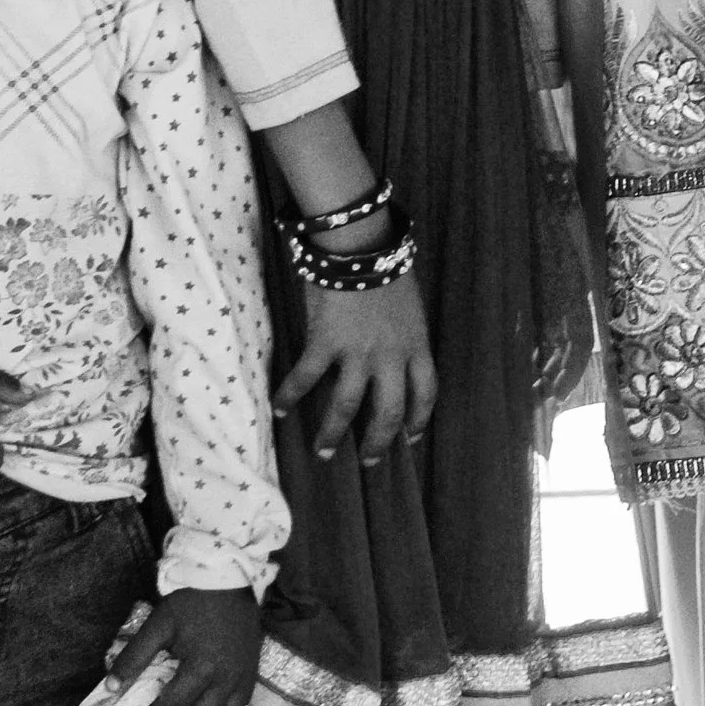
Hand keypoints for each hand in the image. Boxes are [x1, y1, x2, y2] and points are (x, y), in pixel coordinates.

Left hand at [105, 585, 261, 705]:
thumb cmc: (192, 601)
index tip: (142, 699)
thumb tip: (110, 688)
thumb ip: (134, 656)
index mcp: (202, 665)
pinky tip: (205, 703)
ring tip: (182, 702)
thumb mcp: (159, 623)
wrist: (230, 580)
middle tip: (162, 700)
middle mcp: (225, 678)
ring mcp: (241, 679)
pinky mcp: (250, 677)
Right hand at [273, 268, 438, 468]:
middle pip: (388, 411)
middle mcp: (390, 356)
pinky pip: (306, 378)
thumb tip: (393, 354)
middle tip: (370, 461)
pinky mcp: (325, 343)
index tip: (411, 436)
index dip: (420, 418)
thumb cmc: (387, 266)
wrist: (361, 244)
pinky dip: (290, 395)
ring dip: (333, 432)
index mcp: (416, 344)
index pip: (426, 392)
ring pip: (346, 406)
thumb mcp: (409, 306)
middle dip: (379, 441)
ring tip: (324, 451)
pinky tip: (279, 408)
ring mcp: (356, 352)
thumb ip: (403, 334)